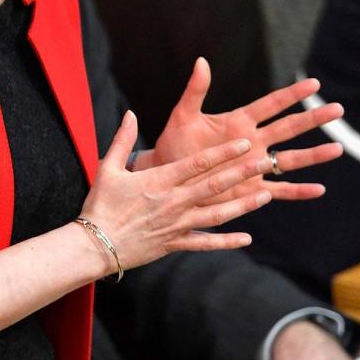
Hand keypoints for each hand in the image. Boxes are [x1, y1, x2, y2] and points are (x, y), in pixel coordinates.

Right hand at [79, 110, 273, 272]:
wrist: (93, 245)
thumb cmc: (100, 204)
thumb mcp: (107, 168)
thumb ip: (122, 140)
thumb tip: (130, 113)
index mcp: (159, 181)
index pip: (198, 163)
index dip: (224, 152)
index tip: (244, 142)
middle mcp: (173, 202)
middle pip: (215, 185)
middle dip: (243, 172)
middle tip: (266, 161)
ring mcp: (177, 225)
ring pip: (217, 215)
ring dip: (244, 205)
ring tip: (266, 196)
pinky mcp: (174, 244)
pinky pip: (205, 243)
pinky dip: (227, 242)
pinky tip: (246, 238)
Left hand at [144, 58, 342, 202]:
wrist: (168, 178)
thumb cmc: (174, 146)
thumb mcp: (183, 117)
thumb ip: (195, 91)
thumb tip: (201, 61)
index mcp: (238, 122)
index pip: (271, 104)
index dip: (292, 94)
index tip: (315, 84)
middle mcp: (252, 142)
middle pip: (289, 128)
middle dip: (313, 119)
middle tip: (338, 109)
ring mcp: (254, 166)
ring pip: (290, 158)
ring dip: (314, 154)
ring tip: (338, 149)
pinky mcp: (250, 189)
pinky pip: (279, 189)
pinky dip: (299, 191)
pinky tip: (319, 190)